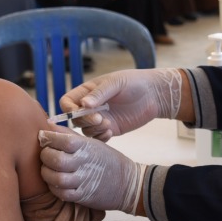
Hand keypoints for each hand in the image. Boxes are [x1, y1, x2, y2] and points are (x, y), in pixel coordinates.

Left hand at [39, 129, 142, 213]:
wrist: (127, 183)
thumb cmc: (106, 159)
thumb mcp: (92, 143)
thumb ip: (69, 135)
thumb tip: (48, 125)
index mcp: (87, 147)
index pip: (62, 139)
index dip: (48, 137)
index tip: (42, 136)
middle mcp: (84, 162)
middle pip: (55, 159)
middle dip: (44, 156)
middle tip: (45, 154)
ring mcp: (84, 180)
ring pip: (56, 178)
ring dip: (46, 174)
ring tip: (47, 169)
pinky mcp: (83, 196)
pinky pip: (62, 194)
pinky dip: (54, 188)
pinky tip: (54, 183)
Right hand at [59, 68, 184, 139]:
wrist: (154, 94)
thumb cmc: (134, 82)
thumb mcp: (116, 83)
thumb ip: (99, 93)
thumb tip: (83, 104)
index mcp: (87, 91)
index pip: (67, 102)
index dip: (69, 109)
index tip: (83, 111)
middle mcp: (90, 106)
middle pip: (75, 119)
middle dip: (85, 121)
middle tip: (101, 119)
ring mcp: (99, 118)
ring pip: (85, 130)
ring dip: (94, 130)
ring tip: (108, 125)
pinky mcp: (109, 128)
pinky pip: (97, 138)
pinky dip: (101, 137)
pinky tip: (111, 131)